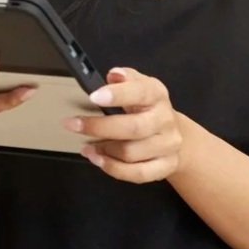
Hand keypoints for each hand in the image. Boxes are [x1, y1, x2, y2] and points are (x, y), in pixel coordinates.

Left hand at [65, 67, 186, 183]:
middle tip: (73, 124)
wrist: (174, 134)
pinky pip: (138, 173)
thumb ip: (126, 79)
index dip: (117, 95)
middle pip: (133, 128)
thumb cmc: (148, 109)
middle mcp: (165, 120)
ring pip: (131, 153)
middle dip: (99, 127)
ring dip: (103, 150)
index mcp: (157, 95)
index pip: (140, 92)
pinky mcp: (165, 166)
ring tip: (85, 145)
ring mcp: (167, 145)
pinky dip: (114, 168)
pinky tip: (98, 159)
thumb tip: (114, 75)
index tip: (94, 96)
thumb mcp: (139, 86)